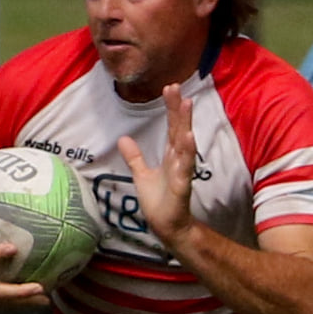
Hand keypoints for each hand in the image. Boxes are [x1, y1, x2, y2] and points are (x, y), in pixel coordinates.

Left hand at [117, 84, 196, 251]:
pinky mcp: (182, 184)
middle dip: (178, 108)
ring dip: (185, 123)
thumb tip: (123, 138)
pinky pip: (185, 166)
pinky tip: (189, 137)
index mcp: (170, 155)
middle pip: (179, 128)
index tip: (169, 88)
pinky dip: (187, 152)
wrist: (166, 226)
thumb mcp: (141, 174)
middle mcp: (179, 159)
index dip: (171, 108)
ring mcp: (182, 170)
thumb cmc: (159, 201)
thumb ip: (135, 156)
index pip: (172, 126)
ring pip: (184, 143)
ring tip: (186, 103)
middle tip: (176, 87)